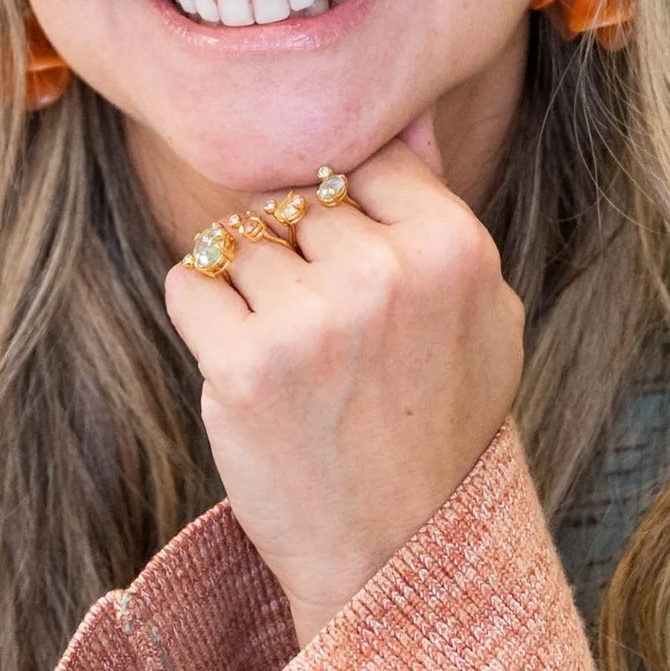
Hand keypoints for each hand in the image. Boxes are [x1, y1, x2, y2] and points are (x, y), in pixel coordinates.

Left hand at [161, 123, 525, 642]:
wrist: (396, 555)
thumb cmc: (440, 430)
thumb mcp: (481, 318)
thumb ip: (440, 215)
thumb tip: (407, 115)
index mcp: (454, 250)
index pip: (368, 160)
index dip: (349, 213)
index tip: (356, 274)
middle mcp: (384, 275)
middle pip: (296, 200)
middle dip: (297, 255)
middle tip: (328, 337)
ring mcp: (312, 320)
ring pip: (238, 241)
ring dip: (248, 291)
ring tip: (294, 361)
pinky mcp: (245, 366)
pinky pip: (188, 285)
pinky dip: (204, 321)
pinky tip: (248, 371)